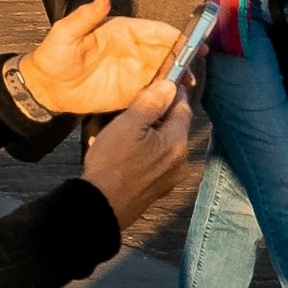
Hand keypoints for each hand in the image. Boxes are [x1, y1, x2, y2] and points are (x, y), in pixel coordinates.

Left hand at [18, 0, 184, 115]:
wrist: (47, 87)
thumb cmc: (53, 56)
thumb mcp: (65, 33)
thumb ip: (85, 17)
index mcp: (122, 31)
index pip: (156, 30)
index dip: (176, 35)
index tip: (191, 41)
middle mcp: (134, 50)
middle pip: (168, 50)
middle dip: (185, 55)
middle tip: (195, 63)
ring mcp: (136, 71)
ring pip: (167, 71)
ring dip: (180, 75)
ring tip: (187, 81)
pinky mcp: (134, 91)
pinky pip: (157, 91)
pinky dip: (169, 93)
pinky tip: (175, 95)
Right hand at [80, 77, 197, 227]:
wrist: (104, 205)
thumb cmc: (113, 162)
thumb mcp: (127, 125)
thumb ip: (150, 103)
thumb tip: (169, 85)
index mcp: (177, 141)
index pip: (183, 107)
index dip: (170, 92)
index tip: (157, 82)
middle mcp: (182, 159)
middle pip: (174, 126)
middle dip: (156, 114)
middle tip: (131, 108)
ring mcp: (172, 176)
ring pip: (165, 143)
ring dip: (150, 134)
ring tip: (123, 132)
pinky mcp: (160, 188)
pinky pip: (157, 160)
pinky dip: (146, 152)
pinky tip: (125, 154)